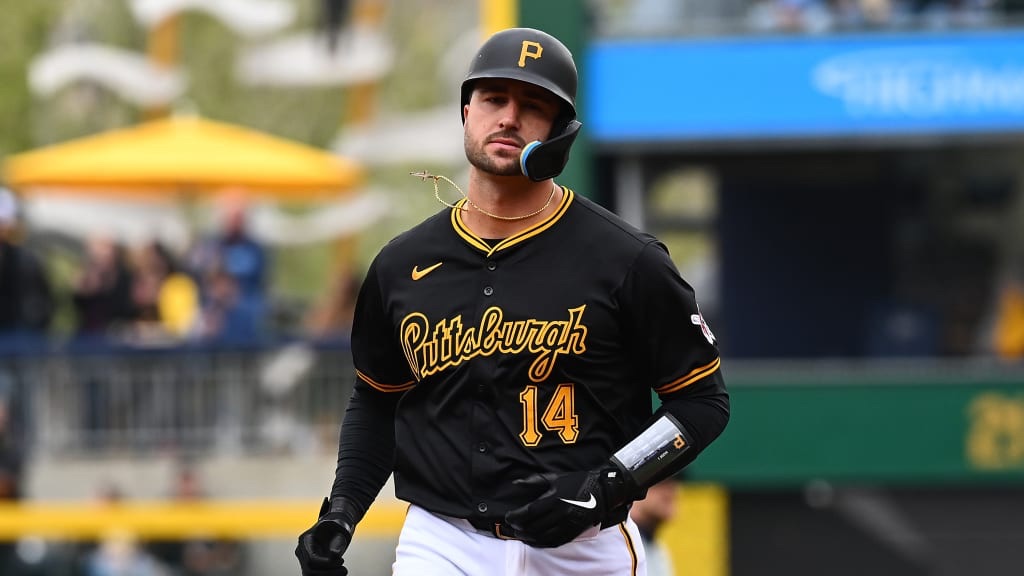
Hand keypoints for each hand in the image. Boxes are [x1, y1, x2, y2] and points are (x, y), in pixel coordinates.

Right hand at [295, 498, 353, 575]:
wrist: (332, 529)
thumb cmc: (335, 526)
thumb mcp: (338, 529)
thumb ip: (337, 540)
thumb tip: (334, 554)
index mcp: (305, 540)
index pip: (311, 559)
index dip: (325, 564)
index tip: (342, 560)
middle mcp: (301, 552)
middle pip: (309, 571)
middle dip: (328, 573)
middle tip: (345, 570)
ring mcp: (304, 561)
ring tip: (344, 571)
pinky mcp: (310, 567)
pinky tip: (339, 574)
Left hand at [504, 466, 632, 547]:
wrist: (602, 491)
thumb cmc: (577, 482)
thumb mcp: (555, 477)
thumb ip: (533, 481)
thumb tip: (515, 483)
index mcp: (555, 499)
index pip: (529, 512)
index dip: (516, 517)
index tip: (508, 517)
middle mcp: (561, 514)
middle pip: (534, 526)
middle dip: (519, 528)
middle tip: (511, 527)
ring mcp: (568, 525)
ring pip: (542, 537)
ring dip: (527, 538)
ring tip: (519, 535)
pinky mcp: (573, 533)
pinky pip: (553, 542)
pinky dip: (540, 544)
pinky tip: (533, 541)